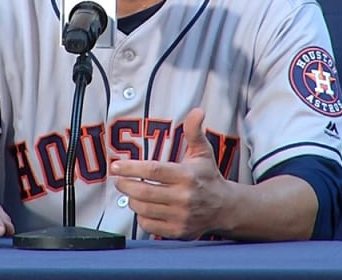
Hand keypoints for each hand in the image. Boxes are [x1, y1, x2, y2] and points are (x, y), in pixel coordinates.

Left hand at [110, 108, 226, 238]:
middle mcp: (184, 198)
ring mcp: (181, 217)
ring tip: (130, 191)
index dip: (131, 168)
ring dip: (131, 199)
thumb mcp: (203, 153)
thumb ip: (194, 132)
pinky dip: (141, 216)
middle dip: (125, 184)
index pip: (153, 171)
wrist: (225, 208)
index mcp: (187, 176)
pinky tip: (143, 207)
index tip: (116, 166)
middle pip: (144, 191)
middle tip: (118, 179)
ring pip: (143, 208)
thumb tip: (197, 111)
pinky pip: (149, 225)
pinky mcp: (178, 231)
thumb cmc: (209, 177)